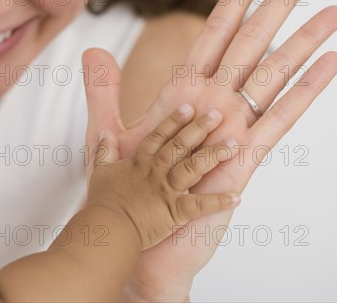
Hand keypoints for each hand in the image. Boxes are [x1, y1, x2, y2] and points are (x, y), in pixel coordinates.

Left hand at [82, 0, 336, 300]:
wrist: (137, 236)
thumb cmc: (128, 189)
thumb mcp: (109, 134)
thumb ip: (103, 92)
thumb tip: (92, 50)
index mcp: (184, 93)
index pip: (214, 35)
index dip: (234, 0)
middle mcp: (214, 105)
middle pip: (251, 44)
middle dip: (278, 5)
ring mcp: (232, 129)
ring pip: (273, 74)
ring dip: (303, 41)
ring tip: (333, 11)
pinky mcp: (244, 158)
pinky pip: (280, 118)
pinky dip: (305, 90)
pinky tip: (330, 63)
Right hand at [88, 105, 240, 249]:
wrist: (107, 227)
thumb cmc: (103, 203)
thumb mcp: (99, 172)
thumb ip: (103, 151)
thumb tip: (103, 134)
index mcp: (140, 163)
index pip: (159, 136)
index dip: (174, 121)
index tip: (189, 108)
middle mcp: (156, 172)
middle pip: (180, 145)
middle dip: (199, 128)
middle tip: (217, 114)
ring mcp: (167, 190)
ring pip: (193, 167)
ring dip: (214, 155)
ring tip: (234, 144)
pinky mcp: (174, 212)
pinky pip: (200, 205)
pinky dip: (218, 202)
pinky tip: (236, 197)